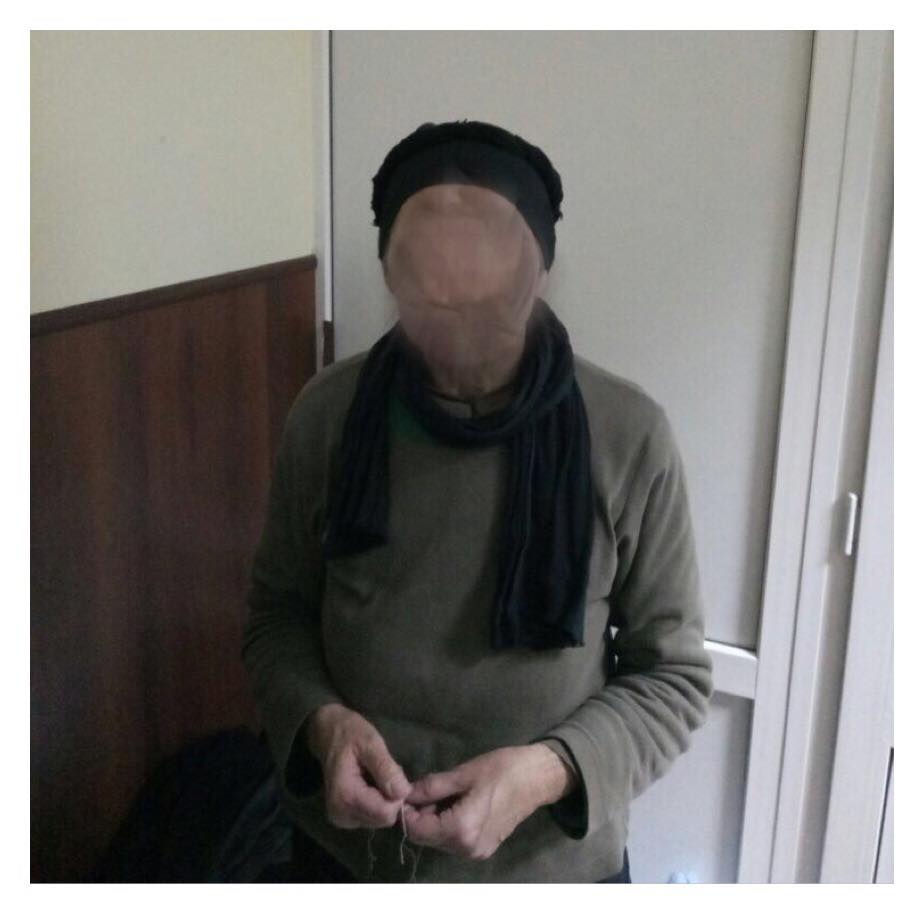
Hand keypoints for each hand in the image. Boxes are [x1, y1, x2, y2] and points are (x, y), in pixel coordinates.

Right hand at [305, 703, 412, 829]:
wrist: (327, 734)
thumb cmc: (350, 734)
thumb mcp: (371, 743)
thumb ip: (386, 768)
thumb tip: (403, 793)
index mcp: (346, 796)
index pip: (386, 813)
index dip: (398, 795)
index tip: (394, 773)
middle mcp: (341, 814)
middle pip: (383, 819)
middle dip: (391, 797)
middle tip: (384, 772)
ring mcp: (341, 819)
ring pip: (379, 819)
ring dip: (384, 799)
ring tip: (375, 776)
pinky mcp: (344, 818)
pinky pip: (372, 817)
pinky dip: (376, 802)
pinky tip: (370, 784)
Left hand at [401, 743, 576, 860]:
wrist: (537, 778)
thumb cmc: (502, 770)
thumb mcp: (463, 773)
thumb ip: (432, 787)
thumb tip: (405, 793)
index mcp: (461, 829)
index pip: (416, 830)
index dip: (406, 811)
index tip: (406, 791)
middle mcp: (467, 848)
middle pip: (427, 838)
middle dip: (420, 815)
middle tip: (425, 789)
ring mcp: (476, 852)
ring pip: (439, 840)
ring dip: (433, 820)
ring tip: (443, 794)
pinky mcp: (483, 849)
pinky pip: (454, 841)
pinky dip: (447, 825)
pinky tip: (456, 804)